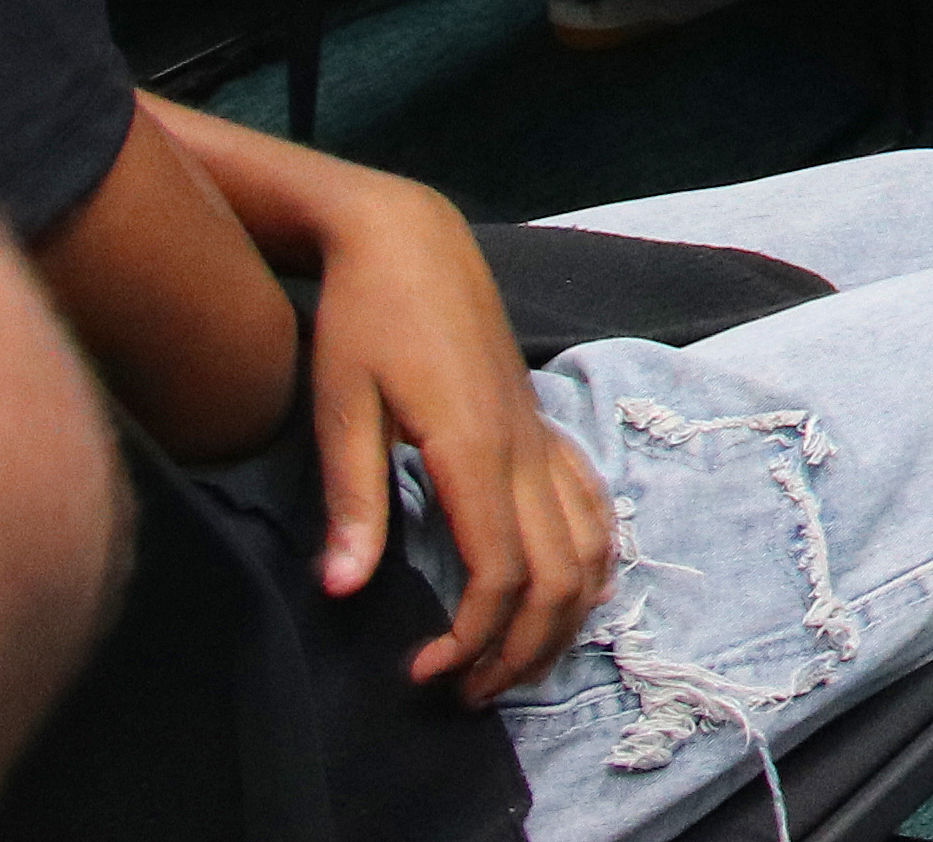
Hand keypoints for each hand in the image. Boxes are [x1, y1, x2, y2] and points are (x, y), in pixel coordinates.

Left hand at [306, 168, 611, 701]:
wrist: (409, 240)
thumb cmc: (364, 319)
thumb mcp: (339, 407)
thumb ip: (353, 500)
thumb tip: (344, 589)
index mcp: (477, 449)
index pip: (502, 573)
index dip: (471, 638)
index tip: (422, 673)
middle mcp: (526, 447)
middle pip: (560, 575)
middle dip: (524, 649)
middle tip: (468, 693)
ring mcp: (542, 434)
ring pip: (592, 544)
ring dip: (564, 614)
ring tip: (513, 659)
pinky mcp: (541, 423)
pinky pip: (592, 502)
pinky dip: (591, 558)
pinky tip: (561, 586)